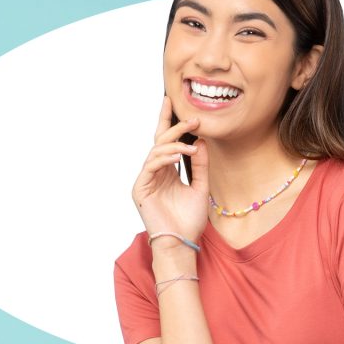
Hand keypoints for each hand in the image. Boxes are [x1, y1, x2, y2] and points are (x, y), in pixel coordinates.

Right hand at [132, 95, 209, 244]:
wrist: (182, 242)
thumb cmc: (190, 220)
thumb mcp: (201, 187)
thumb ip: (201, 165)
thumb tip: (202, 141)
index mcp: (167, 171)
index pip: (166, 141)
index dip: (167, 120)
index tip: (171, 101)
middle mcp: (155, 172)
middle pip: (159, 141)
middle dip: (174, 126)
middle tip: (193, 118)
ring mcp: (146, 180)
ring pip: (156, 151)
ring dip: (175, 144)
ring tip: (192, 146)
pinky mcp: (140, 188)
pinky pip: (150, 165)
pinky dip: (164, 158)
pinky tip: (179, 156)